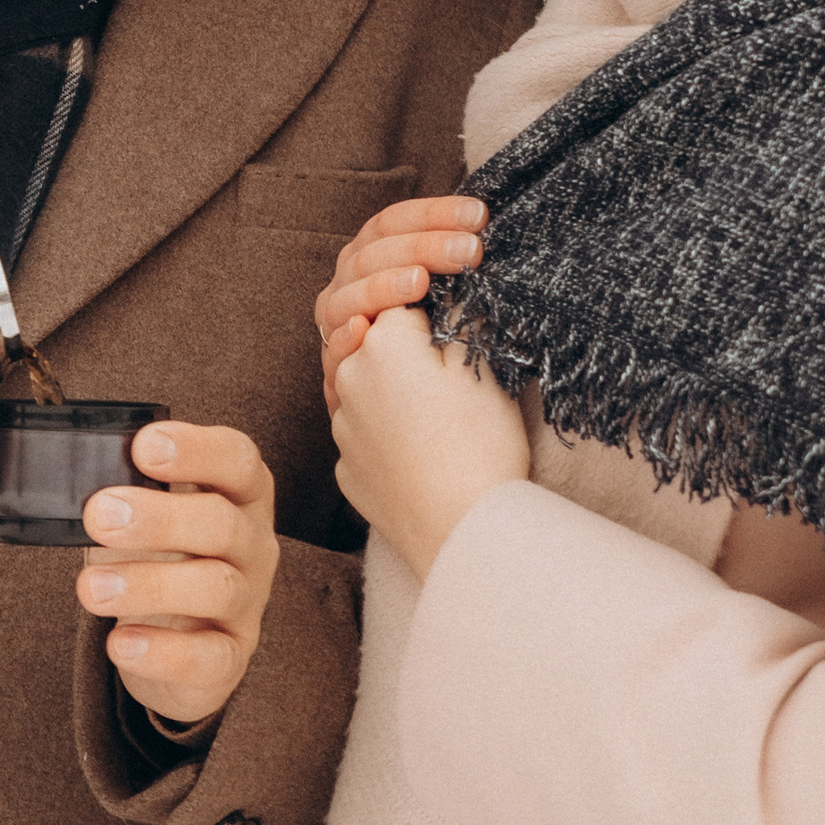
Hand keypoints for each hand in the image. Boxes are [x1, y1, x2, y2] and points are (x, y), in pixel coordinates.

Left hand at [74, 421, 279, 732]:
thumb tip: (82, 491)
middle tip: (99, 516)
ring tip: (91, 588)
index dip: (196, 449)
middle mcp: (254, 543)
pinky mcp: (231, 657)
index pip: (236, 459)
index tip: (143, 446)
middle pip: (222, 522)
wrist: (177, 641)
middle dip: (159, 518)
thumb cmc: (160, 556)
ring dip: (148, 585)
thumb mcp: (146, 516)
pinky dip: (161, 651)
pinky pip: (207, 657)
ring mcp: (249, 602)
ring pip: (216, 588)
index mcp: (239, 492)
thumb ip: (124, 496)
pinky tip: (119, 643)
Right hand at [314, 193, 484, 408]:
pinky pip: (333, 348)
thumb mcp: (446, 295)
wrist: (409, 409)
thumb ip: (454, 263)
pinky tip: (363, 328)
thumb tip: (489, 227)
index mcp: (373, 254)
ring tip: (420, 282)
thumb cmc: (435, 338)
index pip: (396, 222)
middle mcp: (349, 280)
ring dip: (384, 285)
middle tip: (469, 250)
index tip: (478, 215)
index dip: (434, 213)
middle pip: (376, 252)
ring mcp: (338, 320)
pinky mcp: (334, 365)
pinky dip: (346, 337)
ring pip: (350, 294)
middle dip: (424, 246)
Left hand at [330, 306, 528, 581]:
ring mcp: (343, 428)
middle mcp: (348, 377)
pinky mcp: (347, 471)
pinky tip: (422, 458)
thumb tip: (448, 292)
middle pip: (380, 346)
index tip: (461, 343)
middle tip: (455, 388)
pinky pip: (369, 440)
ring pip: (371, 394)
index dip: (438, 320)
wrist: (465, 532)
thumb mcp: (480, 364)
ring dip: (396, 398)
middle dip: (411, 357)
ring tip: (442, 427)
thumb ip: (457, 317)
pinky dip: (391, 441)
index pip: (405, 304)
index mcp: (381, 341)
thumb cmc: (481, 443)